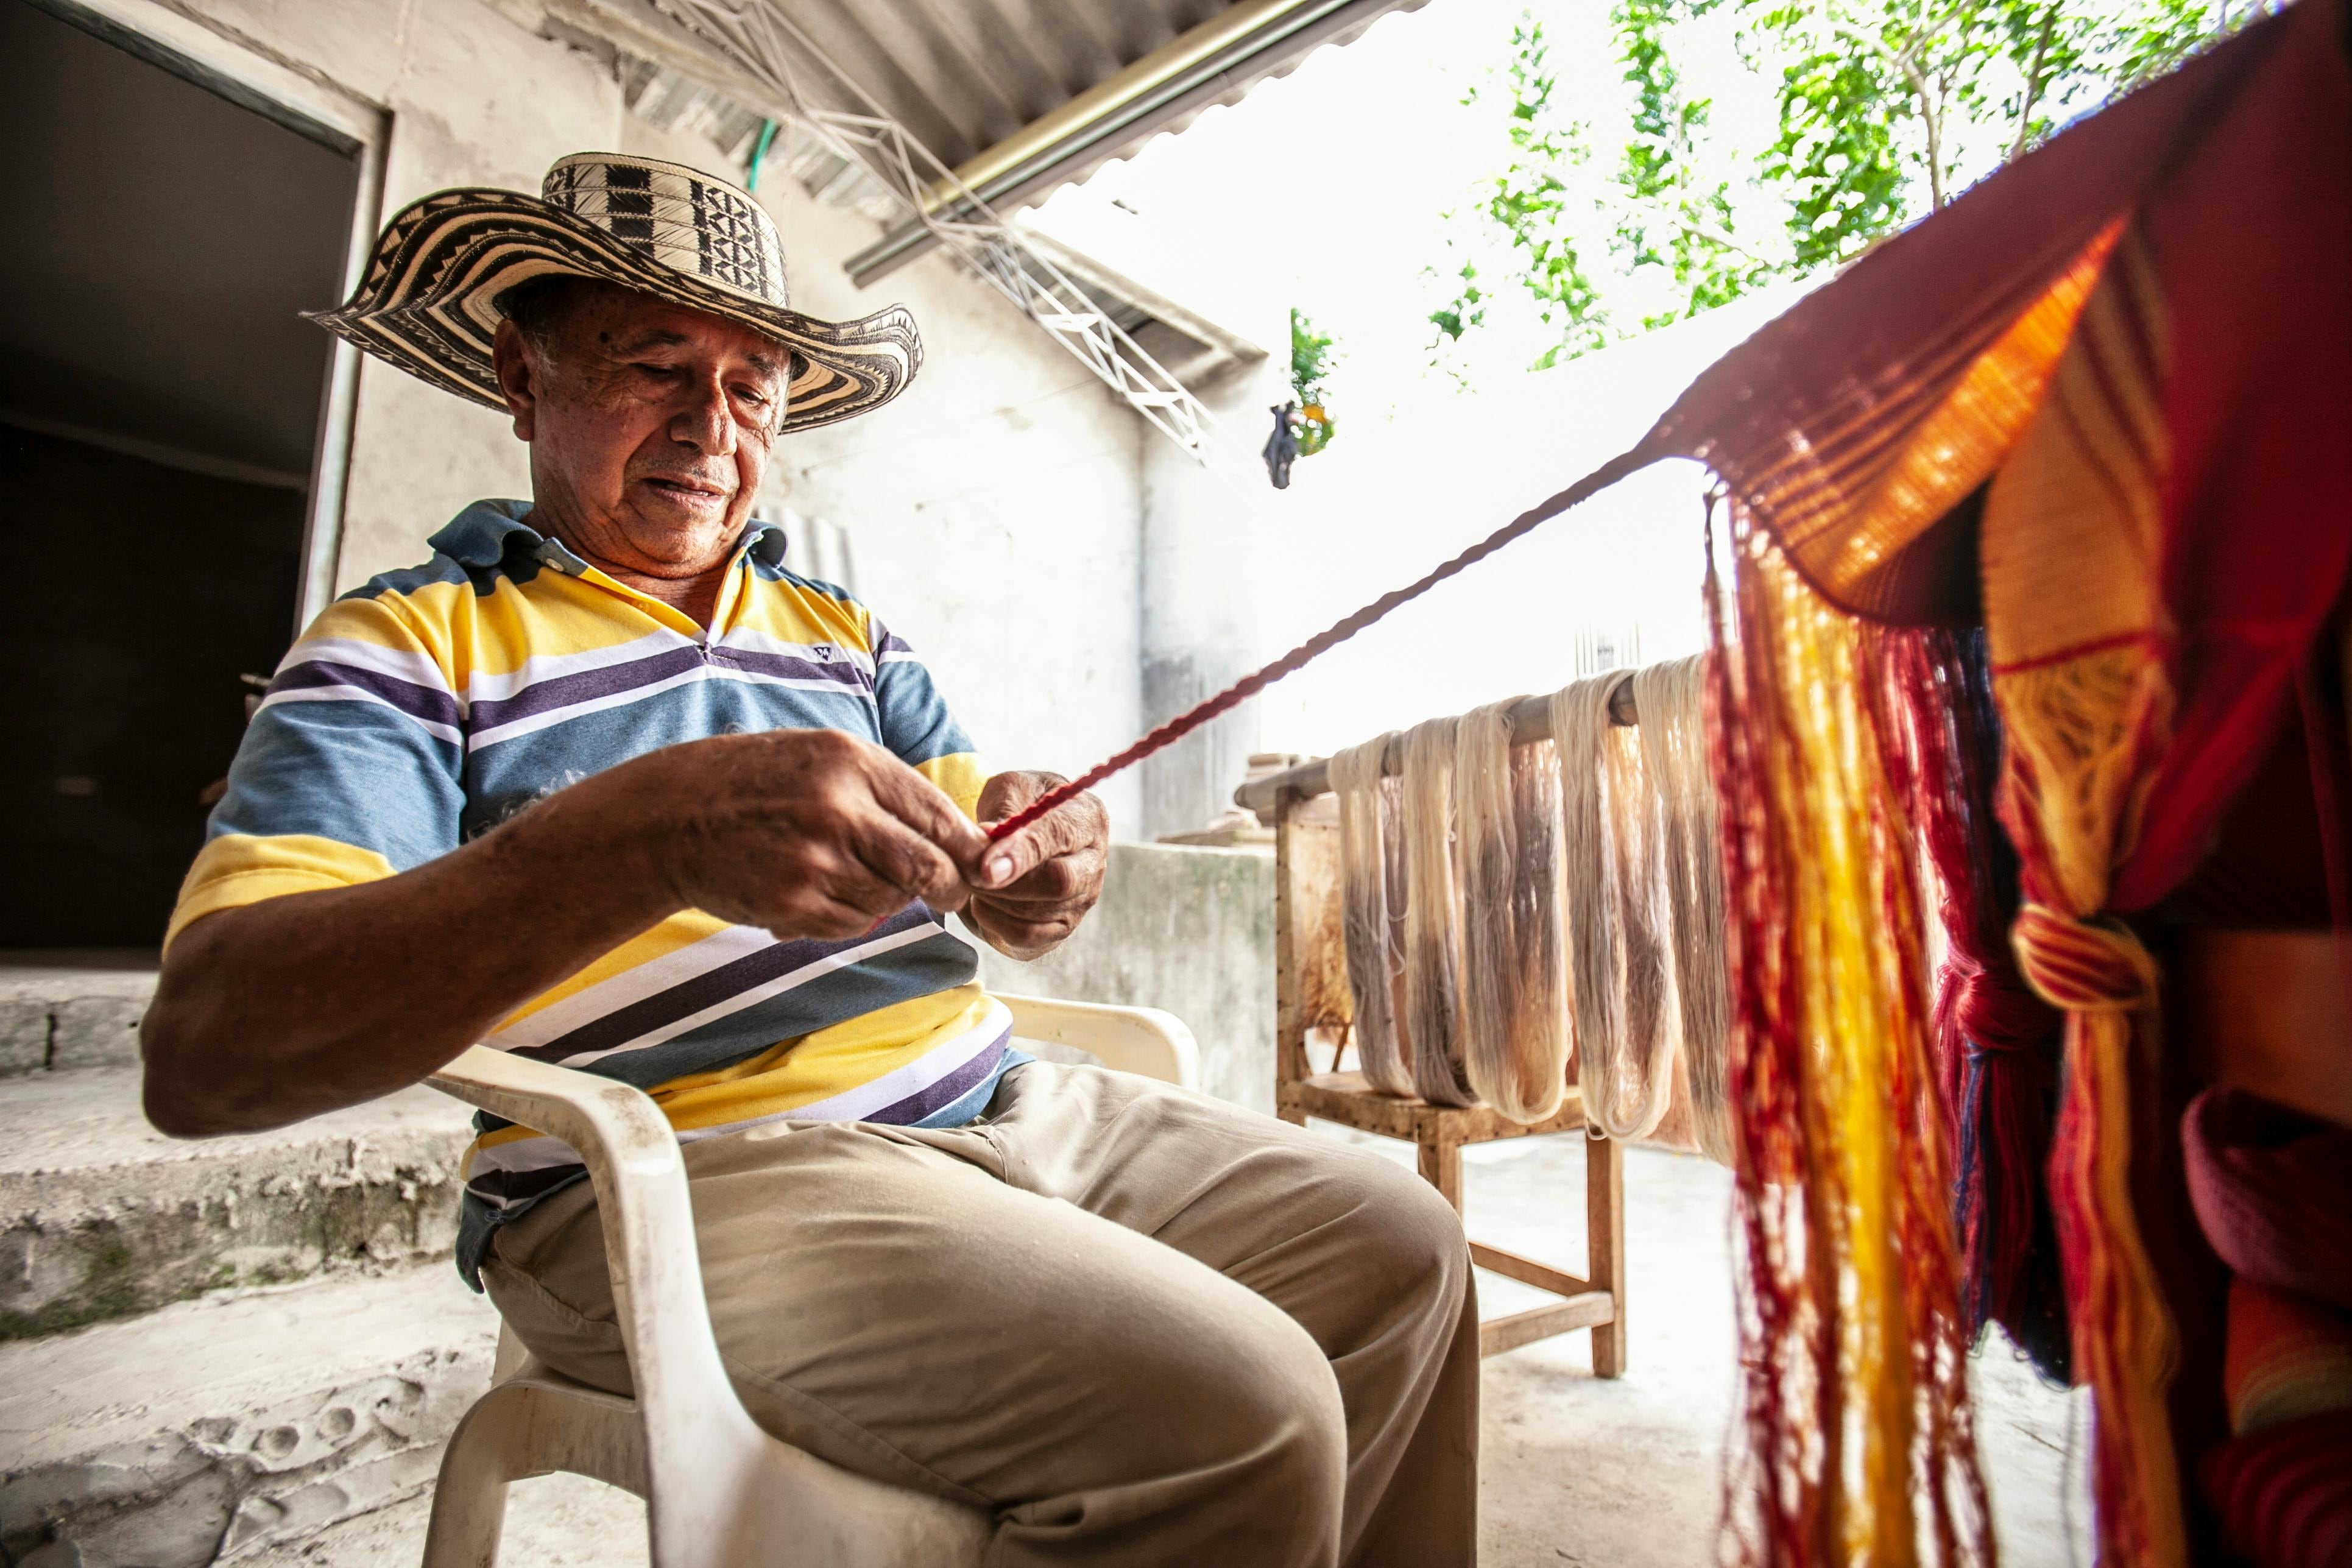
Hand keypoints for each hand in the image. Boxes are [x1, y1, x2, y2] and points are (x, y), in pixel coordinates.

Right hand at [619, 728, 988, 941]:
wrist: (671, 817)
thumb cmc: (757, 782)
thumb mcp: (824, 758)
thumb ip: (887, 791)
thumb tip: (958, 838)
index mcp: (852, 762)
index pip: (939, 816)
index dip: (969, 848)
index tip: (981, 863)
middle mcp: (839, 810)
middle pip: (929, 868)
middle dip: (950, 887)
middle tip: (950, 892)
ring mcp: (814, 861)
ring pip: (891, 900)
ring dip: (887, 898)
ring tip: (848, 873)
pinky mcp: (792, 905)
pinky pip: (852, 924)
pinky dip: (849, 916)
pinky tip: (817, 890)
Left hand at [963, 771, 1107, 960]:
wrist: (1023, 832)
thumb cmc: (1019, 804)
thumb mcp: (1010, 789)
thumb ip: (1003, 809)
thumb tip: (987, 839)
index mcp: (1087, 817)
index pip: (1059, 838)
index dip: (1020, 854)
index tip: (986, 867)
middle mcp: (1093, 861)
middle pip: (1059, 884)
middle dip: (1007, 883)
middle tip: (969, 873)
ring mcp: (1082, 898)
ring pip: (1037, 914)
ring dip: (994, 901)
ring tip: (971, 880)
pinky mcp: (1062, 926)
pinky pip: (1027, 936)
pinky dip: (995, 922)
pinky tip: (982, 902)